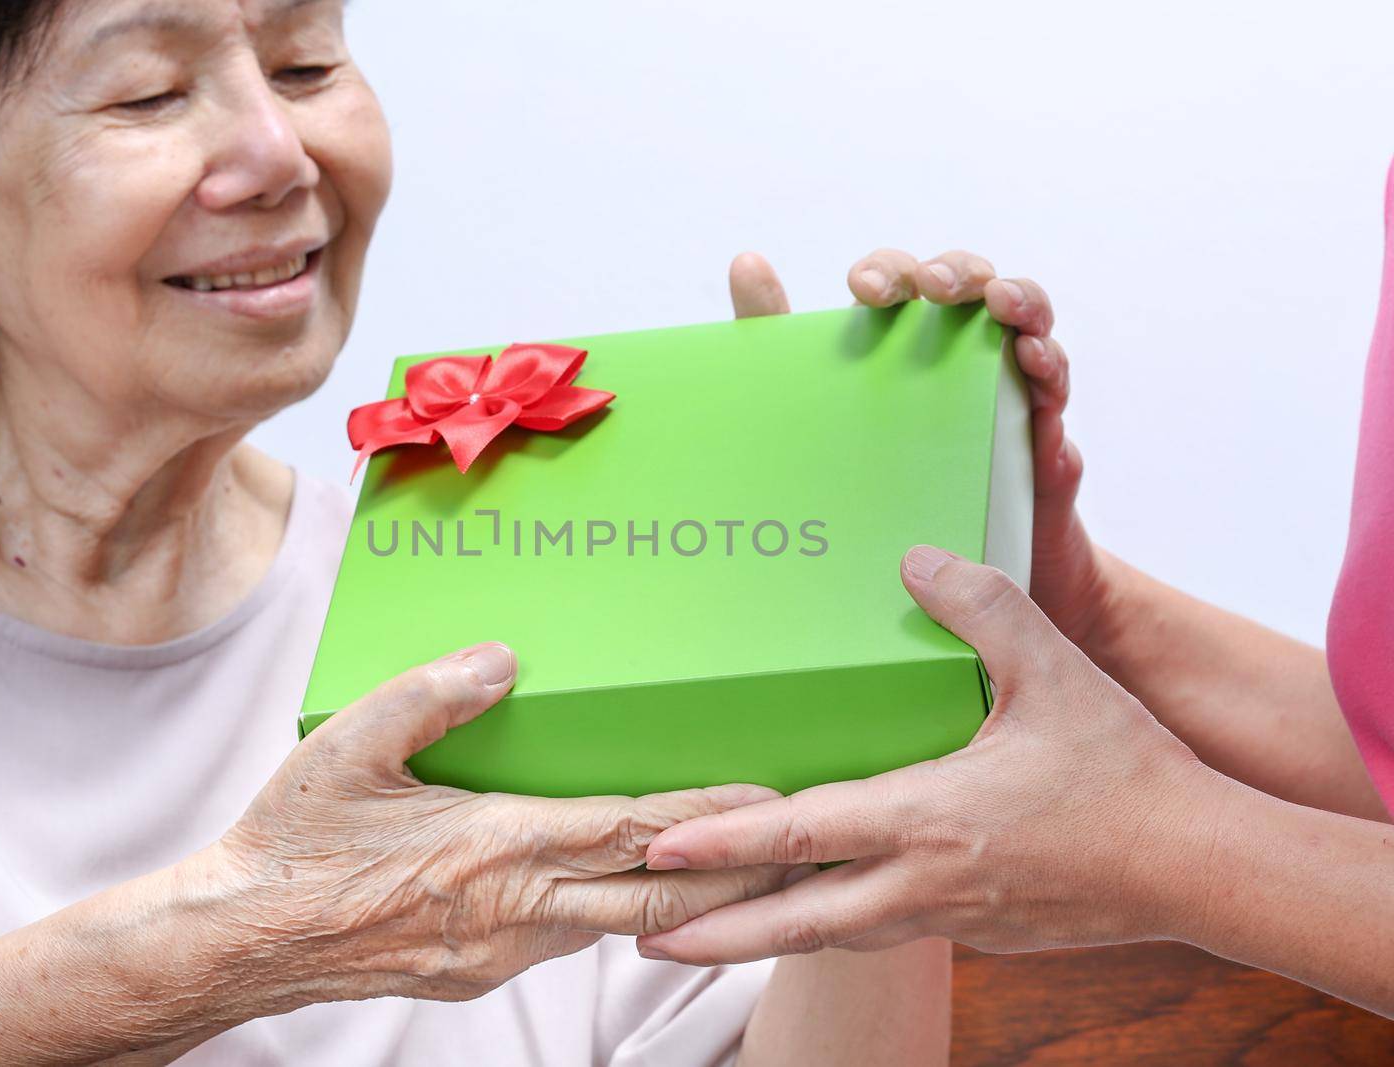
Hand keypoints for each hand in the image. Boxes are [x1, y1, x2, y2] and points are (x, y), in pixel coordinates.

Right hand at [207, 643, 787, 1006]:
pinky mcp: (481, 973)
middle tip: (794, 853)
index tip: (771, 802)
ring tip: (727, 863)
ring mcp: (501, 952)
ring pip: (616, 924)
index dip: (708, 818)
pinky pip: (569, 937)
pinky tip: (620, 886)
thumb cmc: (293, 840)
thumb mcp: (350, 746)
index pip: (630, 831)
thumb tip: (504, 659)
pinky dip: (615, 913)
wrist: (242, 939)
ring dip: (678, 898)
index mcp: (493, 848)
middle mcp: (515, 911)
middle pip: (655, 900)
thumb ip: (431, 695)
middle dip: (732, 878)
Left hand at [631, 548, 1227, 963]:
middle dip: (713, 933)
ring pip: (834, 935)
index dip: (721, 844)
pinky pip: (885, 929)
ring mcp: (948, 915)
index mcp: (927, 817)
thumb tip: (917, 560)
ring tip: (707, 936)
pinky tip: (821, 908)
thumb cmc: (1124, 773)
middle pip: (794, 921)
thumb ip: (982, 607)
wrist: (1200, 866)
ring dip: (765, 938)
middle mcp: (923, 880)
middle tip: (643, 938)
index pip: (798, 834)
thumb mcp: (1052, 671)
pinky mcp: (975, 929)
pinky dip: (834, 926)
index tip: (656, 854)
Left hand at [728, 250, 1109, 649]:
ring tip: (998, 302)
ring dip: (1018, 299)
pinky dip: (1049, 368)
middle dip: (954, 272)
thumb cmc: (882, 490)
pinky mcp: (1040, 440)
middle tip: (931, 288)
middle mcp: (955, 358)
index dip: (887, 273)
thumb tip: (746, 262)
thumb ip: (776, 347)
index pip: (900, 285)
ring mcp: (1004, 393)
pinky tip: (1032, 361)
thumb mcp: (822, 422)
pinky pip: (1053, 394)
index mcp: (900, 347)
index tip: (861, 291)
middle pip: (968, 286)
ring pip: (1026, 322)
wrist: (948, 589)